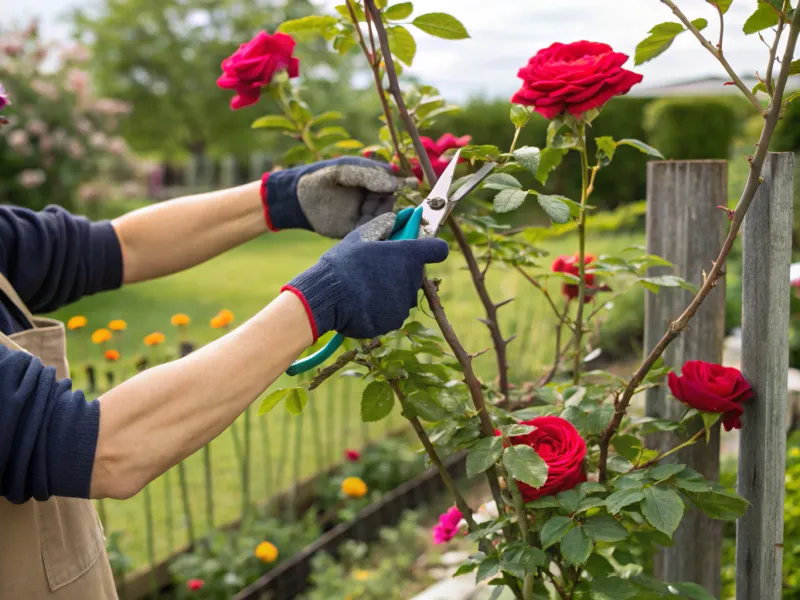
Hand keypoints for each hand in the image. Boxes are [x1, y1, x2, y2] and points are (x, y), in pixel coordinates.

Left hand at [262, 157, 414, 238]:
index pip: (397, 183)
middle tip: (410, 214)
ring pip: (388, 221)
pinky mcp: (359, 231)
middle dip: (403, 209)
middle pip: (395, 204)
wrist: (296, 199)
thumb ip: (369, 176)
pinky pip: (374, 234)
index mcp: (374, 179)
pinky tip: (382, 236)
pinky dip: (380, 235)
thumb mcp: (344, 171)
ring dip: (392, 224)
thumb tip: (397, 185)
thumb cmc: (320, 177)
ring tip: (394, 225)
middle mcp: (375, 197)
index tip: (415, 189)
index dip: (407, 187)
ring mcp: (368, 215)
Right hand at [282, 213, 448, 339]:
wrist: (326, 296)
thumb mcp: (361, 236)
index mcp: (408, 255)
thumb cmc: (342, 263)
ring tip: (365, 289)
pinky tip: (363, 304)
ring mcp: (404, 303)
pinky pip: (392, 314)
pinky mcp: (394, 321)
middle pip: (416, 276)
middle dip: (401, 273)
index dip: (430, 249)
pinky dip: (382, 310)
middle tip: (376, 272)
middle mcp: (412, 280)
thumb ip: (384, 226)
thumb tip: (398, 217)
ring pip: (404, 296)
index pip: (438, 249)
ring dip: (392, 293)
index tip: (422, 250)